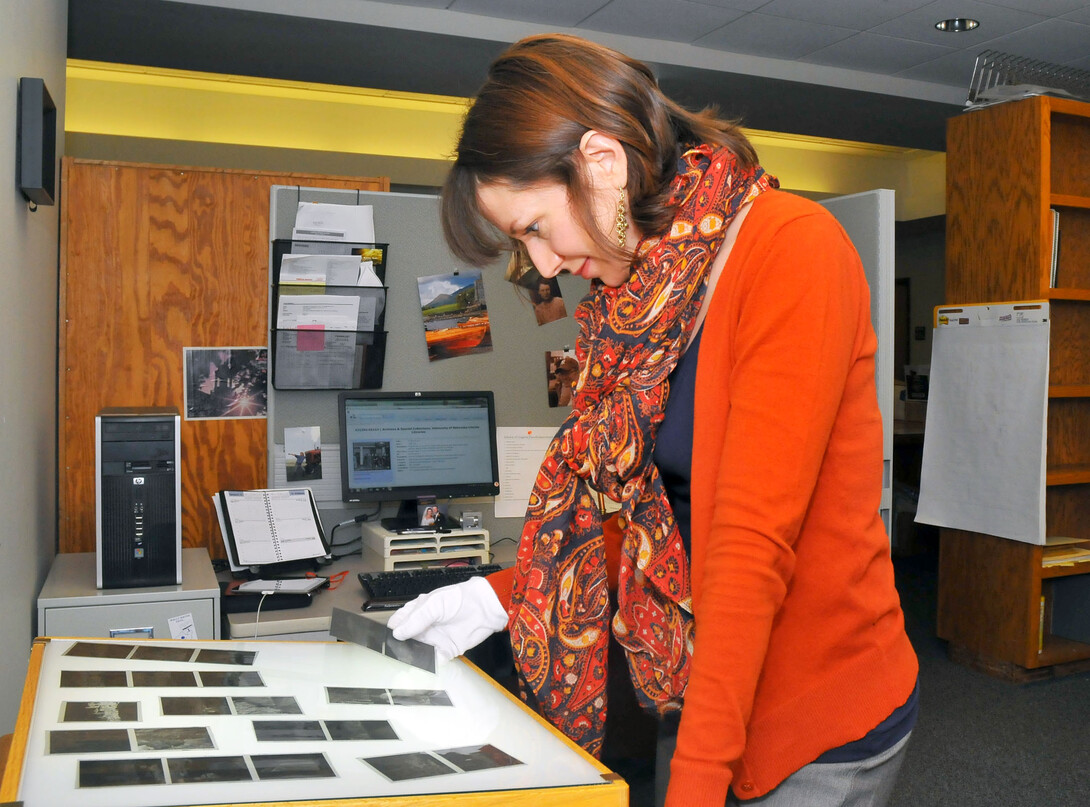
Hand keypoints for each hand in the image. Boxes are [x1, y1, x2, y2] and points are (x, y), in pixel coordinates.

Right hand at [387, 576, 507, 661]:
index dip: (392, 631)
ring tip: (411, 660)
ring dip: (415, 657)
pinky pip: (435, 661)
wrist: (484, 608)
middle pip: (406, 641)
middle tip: (396, 653)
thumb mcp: (433, 604)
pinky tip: (428, 664)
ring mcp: (434, 640)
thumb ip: (416, 619)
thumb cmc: (458, 599)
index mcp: (417, 612)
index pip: (398, 623)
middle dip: (401, 648)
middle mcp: (423, 628)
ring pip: (418, 653)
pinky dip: (431, 664)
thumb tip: (397, 633)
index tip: (386, 639)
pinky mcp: (447, 651)